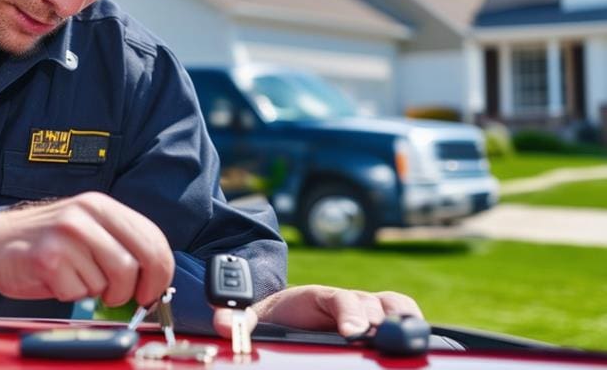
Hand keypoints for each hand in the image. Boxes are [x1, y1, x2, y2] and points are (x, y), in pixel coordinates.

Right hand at [0, 192, 174, 306]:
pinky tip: (58, 280)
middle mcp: (85, 215)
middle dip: (134, 290)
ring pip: (108, 283)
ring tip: (78, 279)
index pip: (152, 239)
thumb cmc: (47, 241)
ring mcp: (66, 235)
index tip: (154, 290)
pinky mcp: (48, 259)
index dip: (161, 272)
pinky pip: (79, 293)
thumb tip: (156, 276)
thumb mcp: (88, 228)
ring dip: (97, 292)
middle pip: (136, 263)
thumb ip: (120, 243)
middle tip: (123, 297)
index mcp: (101, 205)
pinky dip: (72, 295)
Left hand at [213, 284, 423, 337]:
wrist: (288, 312)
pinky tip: (415, 338)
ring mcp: (365, 305)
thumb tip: (222, 323)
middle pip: (371, 303)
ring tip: (405, 338)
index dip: (349, 315)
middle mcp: (346, 298)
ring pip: (391, 304)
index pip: (340, 299)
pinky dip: (412, 319)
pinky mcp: (378, 318)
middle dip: (377, 321)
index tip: (352, 333)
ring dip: (400, 318)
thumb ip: (239, 321)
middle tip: (376, 340)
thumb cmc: (277, 317)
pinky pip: (401, 310)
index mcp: (317, 296)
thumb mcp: (254, 318)